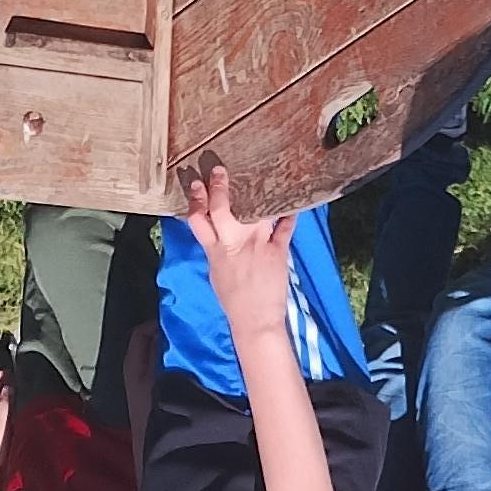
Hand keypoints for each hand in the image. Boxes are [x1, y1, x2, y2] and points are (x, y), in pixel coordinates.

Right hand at [182, 163, 298, 339]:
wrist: (255, 320)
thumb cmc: (234, 299)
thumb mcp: (216, 271)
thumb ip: (215, 248)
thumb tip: (215, 231)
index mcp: (215, 250)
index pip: (199, 218)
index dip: (196, 199)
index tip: (197, 184)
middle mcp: (234, 243)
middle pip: (222, 207)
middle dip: (219, 187)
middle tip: (219, 170)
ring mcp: (257, 244)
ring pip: (255, 209)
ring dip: (256, 191)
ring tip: (259, 175)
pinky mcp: (278, 250)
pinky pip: (286, 225)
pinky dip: (290, 213)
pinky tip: (293, 201)